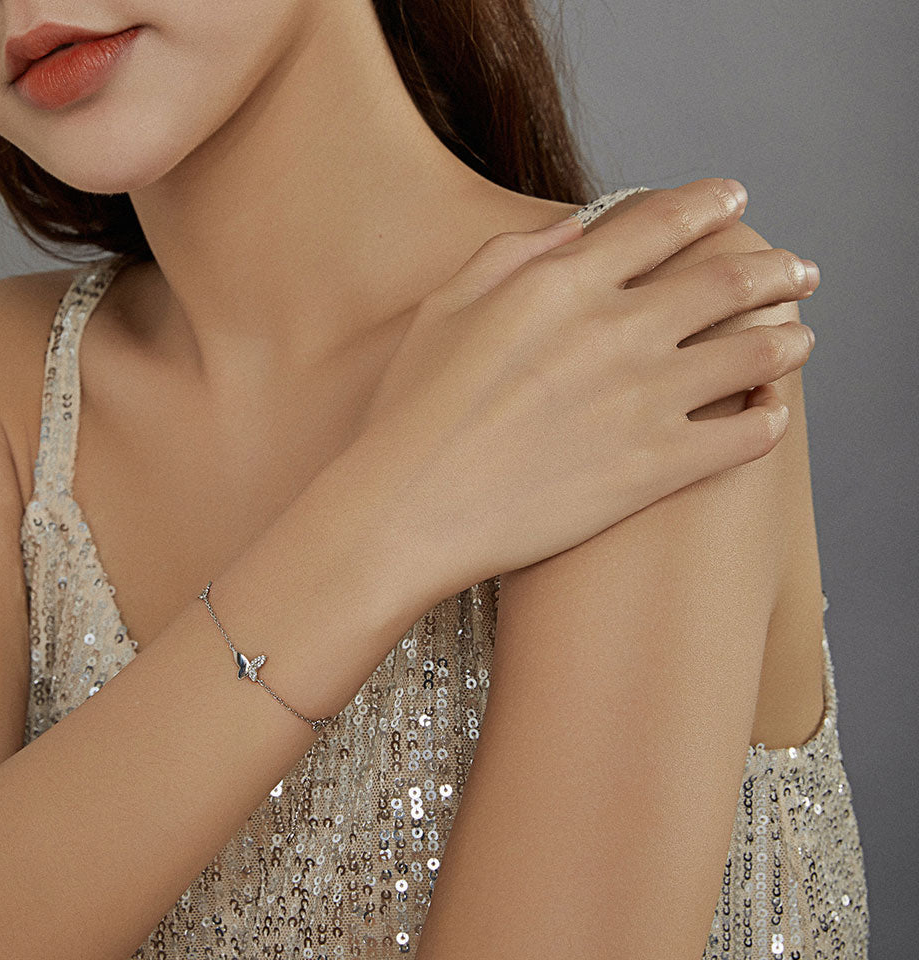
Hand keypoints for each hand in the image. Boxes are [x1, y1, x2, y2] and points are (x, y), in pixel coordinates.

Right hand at [348, 177, 814, 600]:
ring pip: (754, 354)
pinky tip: (772, 414)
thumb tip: (573, 226)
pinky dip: (769, 419)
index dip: (709, 203)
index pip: (664, 221)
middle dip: (776, 268)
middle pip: (729, 280)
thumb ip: (510, 256)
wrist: (408, 510)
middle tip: (797, 271)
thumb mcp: (444, 310)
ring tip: (801, 338)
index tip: (733, 199)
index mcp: (564, 283)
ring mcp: (643, 400)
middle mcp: (618, 330)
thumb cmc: (413, 414)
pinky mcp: (654, 469)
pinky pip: (744, 437)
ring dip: (789, 339)